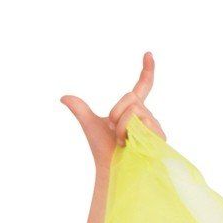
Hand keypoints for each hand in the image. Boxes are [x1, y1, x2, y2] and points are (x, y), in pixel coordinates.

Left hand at [60, 51, 164, 172]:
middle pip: (130, 96)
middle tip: (114, 131)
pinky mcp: (159, 135)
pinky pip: (141, 121)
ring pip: (134, 110)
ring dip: (121, 126)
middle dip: (116, 113)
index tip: (148, 54)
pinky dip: (129, 132)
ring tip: (122, 141)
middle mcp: (147, 115)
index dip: (147, 70)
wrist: (110, 168)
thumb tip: (64, 97)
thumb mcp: (90, 124)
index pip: (143, 86)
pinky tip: (131, 144)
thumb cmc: (103, 150)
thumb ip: (80, 109)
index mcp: (133, 110)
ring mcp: (154, 125)